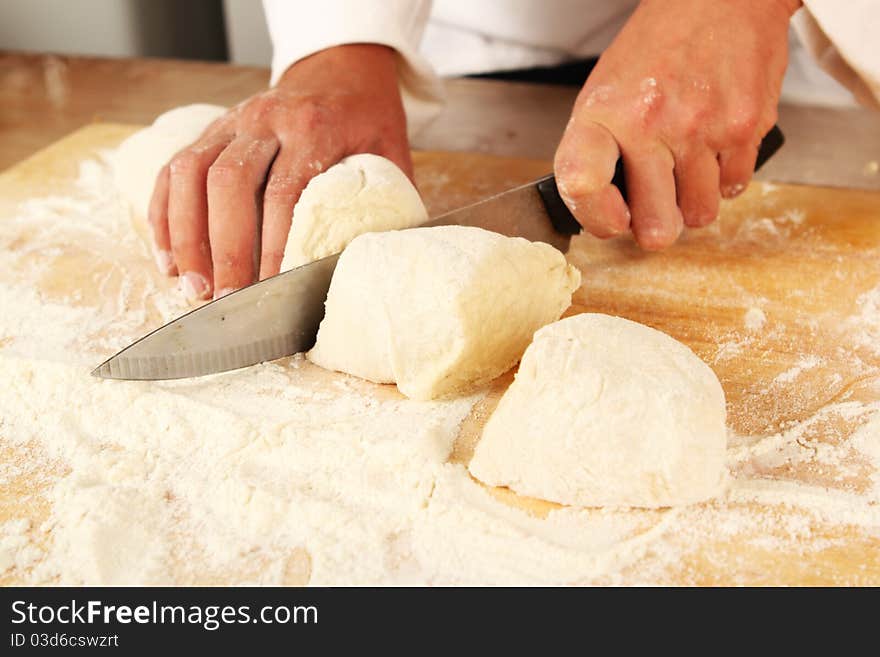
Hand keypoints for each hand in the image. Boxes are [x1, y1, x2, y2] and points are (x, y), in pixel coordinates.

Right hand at [148, 44, 411, 299]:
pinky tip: (168, 259)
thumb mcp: (389, 152)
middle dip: (223, 247)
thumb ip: (386, 200)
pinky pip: (173, 169)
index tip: (270, 287)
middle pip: (228, 182)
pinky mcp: (209, 129)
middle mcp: (265, 119)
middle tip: (224, 298)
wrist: (341, 69)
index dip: (273, 244)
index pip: (284, 191)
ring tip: (192, 286)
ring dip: (186, 235)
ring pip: (190, 173)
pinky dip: (164, 215)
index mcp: (313, 126)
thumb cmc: (366, 119)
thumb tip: (380, 260)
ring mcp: (231, 121)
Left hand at [554, 0, 799, 249]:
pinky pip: (735, 187)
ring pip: (699, 214)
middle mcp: (649, 123)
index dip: (597, 219)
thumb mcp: (605, 90)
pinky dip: (725, 177)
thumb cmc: (656, 50)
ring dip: (694, 201)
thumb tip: (610, 215)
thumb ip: (600, 152)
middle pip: (655, 225)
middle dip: (656, 226)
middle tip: (656, 208)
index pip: (582, 185)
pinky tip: (714, 145)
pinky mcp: (744, 127)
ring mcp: (700, 127)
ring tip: (687, 164)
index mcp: (602, 113)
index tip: (612, 221)